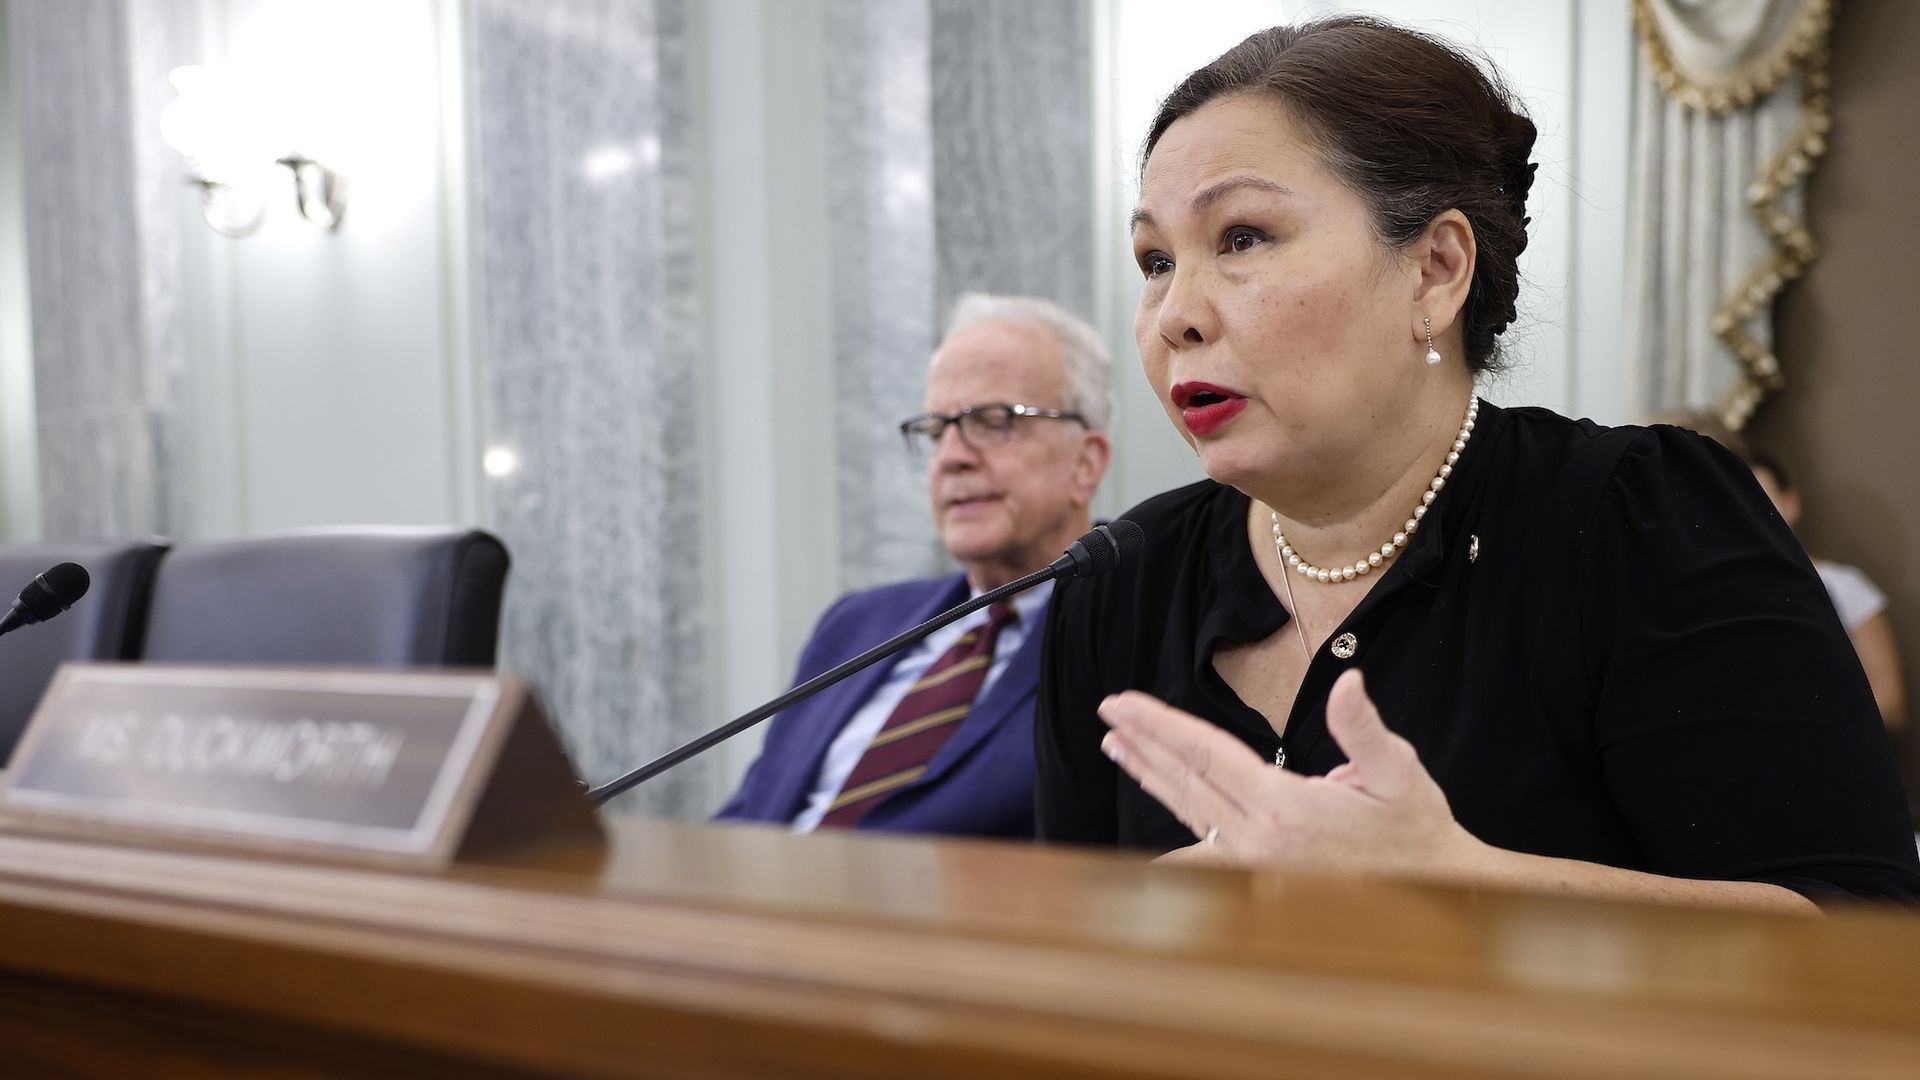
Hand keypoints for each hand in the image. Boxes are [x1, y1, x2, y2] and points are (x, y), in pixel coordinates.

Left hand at [1099, 669, 1485, 877]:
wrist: (1434, 892)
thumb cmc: (1415, 827)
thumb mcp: (1398, 771)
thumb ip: (1364, 728)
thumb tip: (1348, 681)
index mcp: (1284, 808)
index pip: (1206, 755)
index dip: (1161, 725)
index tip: (1123, 702)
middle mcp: (1258, 840)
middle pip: (1186, 780)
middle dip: (1143, 742)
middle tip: (1107, 711)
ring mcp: (1255, 863)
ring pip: (1189, 810)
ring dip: (1150, 775)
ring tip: (1117, 746)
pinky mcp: (1259, 874)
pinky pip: (1204, 838)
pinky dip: (1174, 810)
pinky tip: (1157, 797)